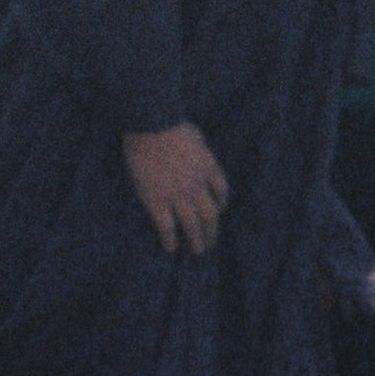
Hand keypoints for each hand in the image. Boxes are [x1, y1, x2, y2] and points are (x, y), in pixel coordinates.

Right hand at [122, 123, 228, 255]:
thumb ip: (199, 148)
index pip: (222, 191)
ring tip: (198, 251)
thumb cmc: (171, 124)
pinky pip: (166, 226)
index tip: (220, 211)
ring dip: (197, 240)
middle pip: (211, 214)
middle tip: (211, 243)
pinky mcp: (156, 201)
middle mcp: (197, 185)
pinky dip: (170, 239)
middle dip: (212, 231)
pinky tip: (171, 248)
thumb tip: (197, 149)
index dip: (222, 203)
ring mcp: (178, 195)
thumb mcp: (196, 135)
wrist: (151, 126)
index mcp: (209, 168)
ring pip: (192, 224)